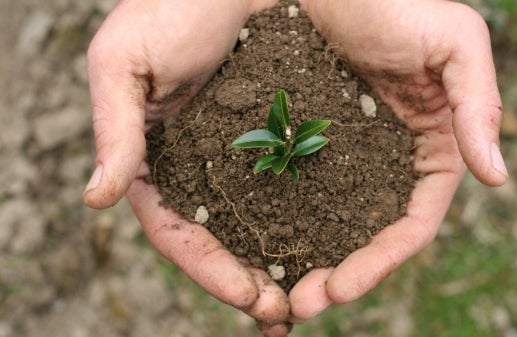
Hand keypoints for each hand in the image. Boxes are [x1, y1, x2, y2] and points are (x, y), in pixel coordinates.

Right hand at [83, 0, 291, 335]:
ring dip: (281, 264)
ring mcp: (238, 156)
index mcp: (155, 160)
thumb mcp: (125, 60)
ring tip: (313, 297)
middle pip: (221, 241)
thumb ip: (115, 128)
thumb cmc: (170, 6)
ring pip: (258, 224)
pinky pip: (292, 188)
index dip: (209, 269)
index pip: (177, 232)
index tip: (249, 296)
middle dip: (250, 282)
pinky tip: (330, 245)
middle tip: (285, 314)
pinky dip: (307, 222)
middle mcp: (198, 167)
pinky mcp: (276, 137)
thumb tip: (97, 199)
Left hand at [289, 0, 508, 321]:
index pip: (413, 223)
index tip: (341, 287)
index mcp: (432, 150)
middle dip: (340, 275)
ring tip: (274, 291)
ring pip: (332, 222)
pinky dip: (283, 221)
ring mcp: (350, 155)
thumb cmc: (400, 2)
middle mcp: (391, 162)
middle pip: (369, 235)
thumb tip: (497, 177)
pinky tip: (257, 242)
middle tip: (298, 304)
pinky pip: (298, 190)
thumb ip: (479, 106)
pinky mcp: (311, 141)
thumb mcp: (456, 43)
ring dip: (307, 259)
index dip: (382, 261)